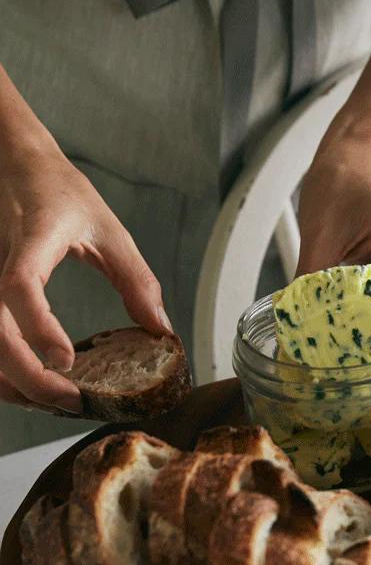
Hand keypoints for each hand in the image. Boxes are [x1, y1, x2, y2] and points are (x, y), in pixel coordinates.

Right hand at [0, 94, 169, 411]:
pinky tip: (30, 386)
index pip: (19, 286)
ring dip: (12, 383)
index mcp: (31, 240)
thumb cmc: (58, 190)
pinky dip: (3, 371)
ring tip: (54, 402)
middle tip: (71, 399)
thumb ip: (136, 279)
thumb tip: (160, 330)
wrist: (13, 162)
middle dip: (29, 377)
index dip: (38, 327)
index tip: (66, 359)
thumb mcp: (108, 228)